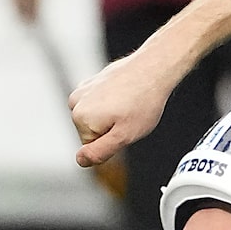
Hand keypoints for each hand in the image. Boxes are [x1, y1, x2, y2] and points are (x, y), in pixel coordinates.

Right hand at [67, 50, 181, 169]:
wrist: (154, 68)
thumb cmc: (143, 101)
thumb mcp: (124, 136)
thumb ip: (100, 152)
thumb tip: (80, 161)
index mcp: (80, 118)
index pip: (91, 145)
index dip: (113, 141)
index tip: (126, 128)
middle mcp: (76, 102)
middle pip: (93, 130)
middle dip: (111, 128)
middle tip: (130, 116)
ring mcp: (83, 89)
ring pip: (97, 115)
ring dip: (113, 114)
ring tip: (130, 105)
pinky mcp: (93, 80)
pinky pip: (102, 101)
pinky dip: (114, 101)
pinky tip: (128, 94)